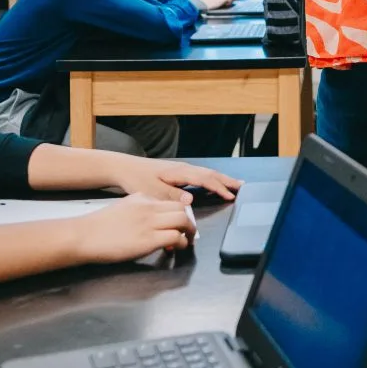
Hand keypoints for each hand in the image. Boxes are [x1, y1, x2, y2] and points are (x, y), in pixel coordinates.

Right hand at [72, 195, 199, 263]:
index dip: (179, 213)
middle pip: (182, 209)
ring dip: (189, 232)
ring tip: (185, 242)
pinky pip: (175, 237)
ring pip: (183, 220)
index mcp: (142, 198)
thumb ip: (139, 207)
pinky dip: (180, 244)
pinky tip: (172, 249)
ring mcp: (150, 223)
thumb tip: (152, 216)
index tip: (178, 224)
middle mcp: (149, 208)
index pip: (171, 201)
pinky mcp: (149, 240)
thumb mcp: (122, 207)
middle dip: (189, 221)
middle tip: (188, 233)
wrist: (84, 236)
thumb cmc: (99, 226)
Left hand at [112, 156, 242, 202]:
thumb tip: (190, 200)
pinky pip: (200, 175)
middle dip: (227, 180)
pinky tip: (213, 184)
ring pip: (206, 173)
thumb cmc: (136, 178)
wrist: (124, 167)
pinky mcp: (177, 173)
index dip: (219, 188)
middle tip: (242, 187)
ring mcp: (181, 170)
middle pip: (210, 174)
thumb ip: (171, 196)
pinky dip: (211, 179)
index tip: (231, 196)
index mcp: (179, 172)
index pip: (205, 179)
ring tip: (234, 184)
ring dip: (221, 179)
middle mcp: (182, 169)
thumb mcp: (152, 191)